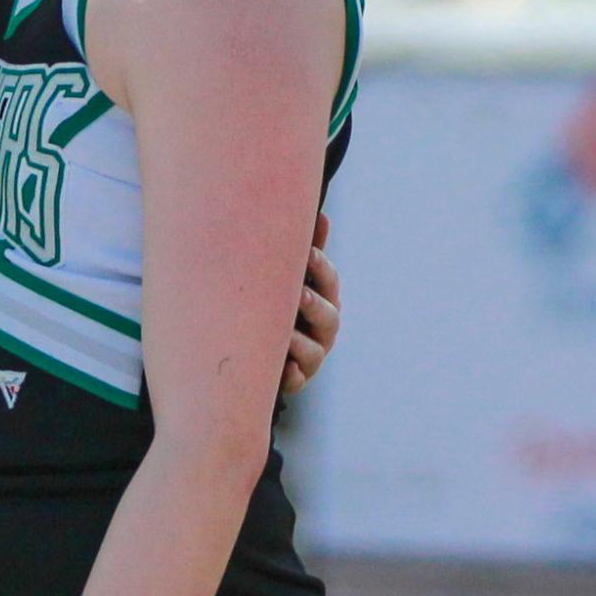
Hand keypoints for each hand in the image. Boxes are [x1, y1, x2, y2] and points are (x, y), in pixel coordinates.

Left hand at [281, 210, 340, 398]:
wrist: (266, 349)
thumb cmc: (283, 304)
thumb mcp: (294, 278)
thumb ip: (308, 250)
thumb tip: (321, 214)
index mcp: (324, 300)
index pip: (329, 282)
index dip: (321, 268)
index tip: (307, 253)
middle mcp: (323, 330)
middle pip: (328, 317)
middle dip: (314, 304)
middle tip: (299, 294)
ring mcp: (311, 357)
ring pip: (313, 351)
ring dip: (299, 341)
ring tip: (285, 335)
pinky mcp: (296, 379)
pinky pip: (296, 381)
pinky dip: (291, 376)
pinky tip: (284, 369)